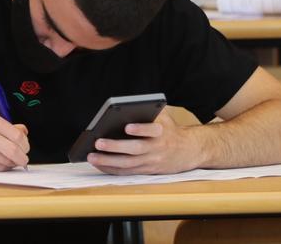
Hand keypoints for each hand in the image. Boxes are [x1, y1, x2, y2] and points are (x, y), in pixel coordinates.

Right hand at [0, 112, 29, 170]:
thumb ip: (7, 127)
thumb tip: (24, 132)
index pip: (17, 135)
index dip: (25, 145)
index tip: (25, 149)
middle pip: (13, 149)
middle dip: (22, 157)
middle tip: (23, 160)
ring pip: (5, 161)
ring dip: (11, 164)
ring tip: (7, 161)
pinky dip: (1, 168)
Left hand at [86, 110, 201, 174]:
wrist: (188, 150)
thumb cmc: (169, 129)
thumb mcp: (164, 116)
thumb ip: (148, 111)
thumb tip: (125, 109)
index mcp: (162, 131)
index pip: (152, 130)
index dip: (141, 129)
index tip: (127, 126)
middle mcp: (157, 148)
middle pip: (136, 149)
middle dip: (116, 147)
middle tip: (98, 142)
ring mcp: (151, 161)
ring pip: (128, 164)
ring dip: (109, 161)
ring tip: (92, 156)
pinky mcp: (146, 170)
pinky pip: (127, 172)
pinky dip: (112, 169)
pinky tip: (98, 164)